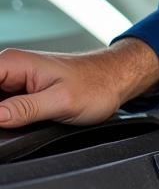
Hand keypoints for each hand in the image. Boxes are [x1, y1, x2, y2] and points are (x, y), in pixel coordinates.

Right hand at [0, 38, 158, 127]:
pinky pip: (4, 106)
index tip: (3, 120)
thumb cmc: (97, 84)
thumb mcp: (61, 101)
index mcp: (12, 63)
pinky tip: (20, 125)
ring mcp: (15, 80)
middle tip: (17, 124)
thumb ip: (24, 109)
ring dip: (4, 118)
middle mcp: (10, 68)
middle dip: (0, 115)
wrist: (116, 79)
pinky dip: (8, 118)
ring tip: (30, 122)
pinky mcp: (23, 92)